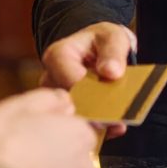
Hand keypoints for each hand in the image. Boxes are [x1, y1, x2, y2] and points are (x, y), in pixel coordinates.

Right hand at [0, 88, 96, 167]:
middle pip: (74, 161)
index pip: (76, 131)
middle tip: (23, 162)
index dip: (53, 134)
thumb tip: (64, 102)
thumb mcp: (15, 107)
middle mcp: (84, 166)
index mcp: (78, 134)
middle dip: (54, 162)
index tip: (33, 139)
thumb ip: (48, 100)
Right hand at [40, 22, 136, 138]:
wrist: (98, 50)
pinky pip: (75, 127)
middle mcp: (49, 79)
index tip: (109, 107)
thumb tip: (111, 72)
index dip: (90, 96)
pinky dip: (96, 130)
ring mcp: (53, 98)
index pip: (69, 82)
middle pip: (67, 104)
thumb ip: (113, 52)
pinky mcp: (62, 111)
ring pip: (70, 118)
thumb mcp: (113, 37)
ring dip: (94, 124)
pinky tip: (112, 129)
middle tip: (116, 122)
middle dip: (93, 114)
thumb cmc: (102, 41)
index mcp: (57, 56)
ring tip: (117, 124)